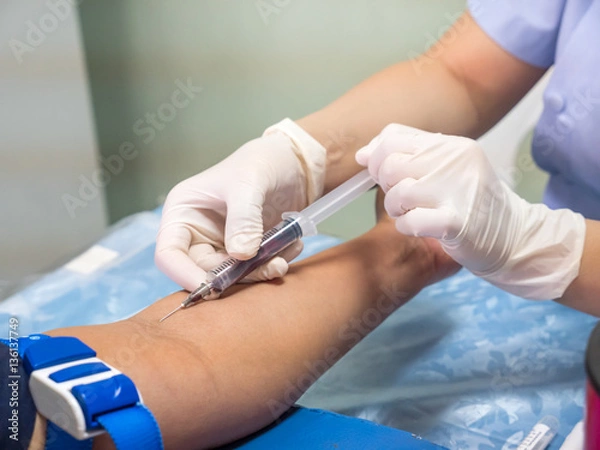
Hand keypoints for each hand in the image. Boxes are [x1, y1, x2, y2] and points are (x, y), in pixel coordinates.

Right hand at [156, 119, 325, 291]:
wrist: (292, 162)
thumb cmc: (261, 162)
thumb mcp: (249, 183)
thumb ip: (243, 219)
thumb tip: (240, 255)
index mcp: (183, 212)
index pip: (169, 253)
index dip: (184, 275)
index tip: (213, 288)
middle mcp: (197, 232)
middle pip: (204, 270)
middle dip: (235, 276)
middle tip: (270, 268)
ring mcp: (222, 243)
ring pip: (232, 275)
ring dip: (259, 272)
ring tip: (284, 258)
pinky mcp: (246, 250)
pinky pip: (254, 269)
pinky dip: (273, 263)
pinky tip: (292, 247)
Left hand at [356, 124, 584, 299]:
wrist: (512, 237)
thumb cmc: (468, 202)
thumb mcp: (442, 169)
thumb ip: (404, 155)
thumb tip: (362, 154)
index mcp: (451, 145)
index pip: (393, 137)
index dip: (377, 157)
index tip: (381, 174)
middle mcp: (456, 162)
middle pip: (390, 164)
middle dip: (385, 185)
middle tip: (399, 199)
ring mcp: (458, 191)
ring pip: (397, 192)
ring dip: (394, 208)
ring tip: (408, 213)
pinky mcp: (457, 222)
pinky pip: (409, 221)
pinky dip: (405, 226)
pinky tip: (417, 227)